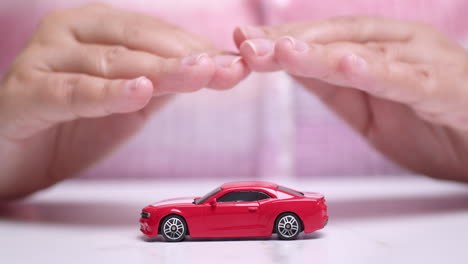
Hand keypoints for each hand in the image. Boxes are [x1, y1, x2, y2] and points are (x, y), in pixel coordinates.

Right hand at [0, 3, 248, 198]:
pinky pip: (73, 92)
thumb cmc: (70, 122)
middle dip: (184, 56)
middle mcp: (69, 33)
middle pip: (136, 41)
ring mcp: (44, 59)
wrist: (14, 153)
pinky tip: (138, 93)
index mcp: (95, 28)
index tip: (234, 64)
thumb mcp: (126, 99)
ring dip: (159, 71)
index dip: (195, 46)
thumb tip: (212, 70)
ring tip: (197, 74)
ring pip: (110, 62)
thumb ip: (162, 82)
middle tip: (223, 68)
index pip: (154, 31)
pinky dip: (108, 93)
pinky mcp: (26, 92)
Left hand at [235, 16, 467, 180]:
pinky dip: (377, 71)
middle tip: (249, 44)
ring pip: (366, 53)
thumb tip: (291, 68)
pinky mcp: (445, 87)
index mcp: (379, 48)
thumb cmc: (429, 121)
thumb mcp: (367, 107)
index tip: (245, 42)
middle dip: (291, 41)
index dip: (283, 38)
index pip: (323, 37)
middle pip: (337, 37)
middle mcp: (400, 44)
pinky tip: (348, 64)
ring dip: (322, 51)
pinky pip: (407, 78)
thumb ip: (332, 85)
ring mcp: (424, 61)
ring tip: (285, 49)